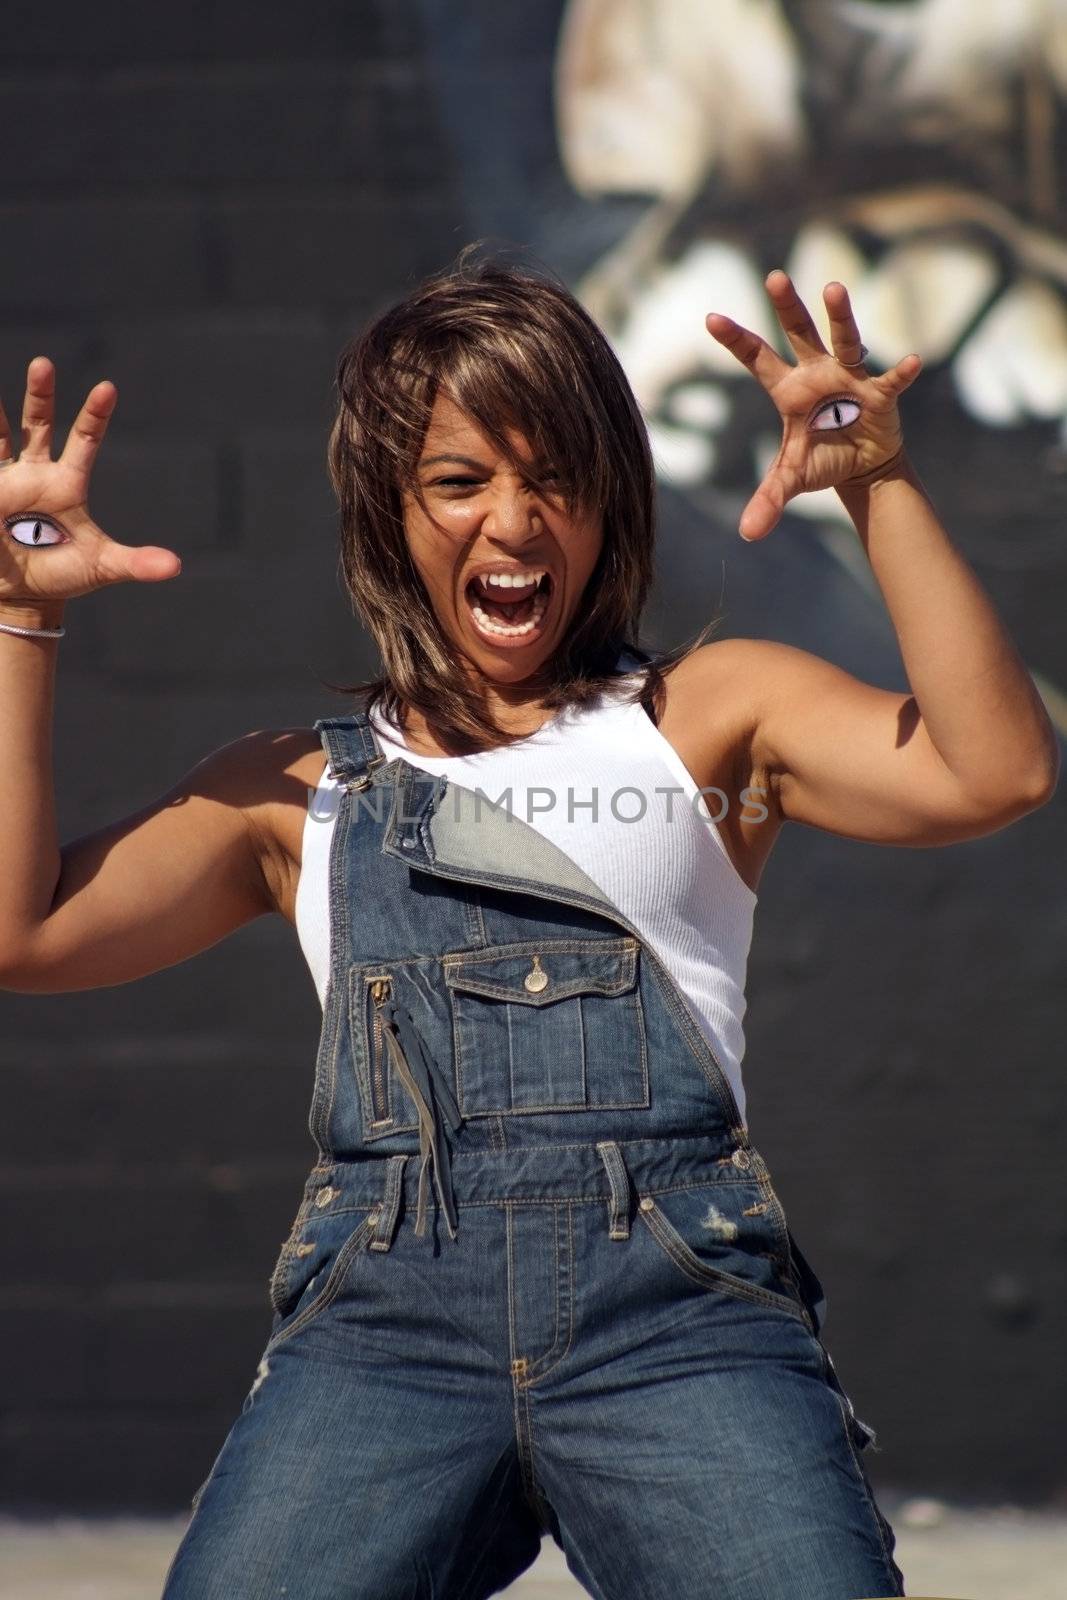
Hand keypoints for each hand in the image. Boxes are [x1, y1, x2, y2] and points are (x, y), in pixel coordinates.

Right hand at [0, 357, 181, 606]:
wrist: (22, 595)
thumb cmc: (62, 575)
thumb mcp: (102, 567)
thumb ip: (136, 562)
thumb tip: (176, 566)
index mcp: (68, 483)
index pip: (86, 440)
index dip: (96, 415)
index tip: (108, 387)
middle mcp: (37, 473)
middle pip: (39, 423)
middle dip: (40, 394)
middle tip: (43, 363)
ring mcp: (8, 479)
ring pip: (2, 435)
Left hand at [706, 270, 921, 541]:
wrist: (863, 468)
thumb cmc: (823, 461)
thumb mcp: (792, 480)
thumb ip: (768, 500)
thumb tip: (747, 534)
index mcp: (789, 390)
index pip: (757, 359)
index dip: (736, 340)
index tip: (710, 318)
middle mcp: (817, 374)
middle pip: (799, 333)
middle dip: (788, 306)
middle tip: (774, 277)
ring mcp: (849, 378)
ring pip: (844, 340)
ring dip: (840, 317)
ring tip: (834, 288)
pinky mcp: (879, 394)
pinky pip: (891, 380)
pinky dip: (901, 373)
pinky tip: (912, 362)